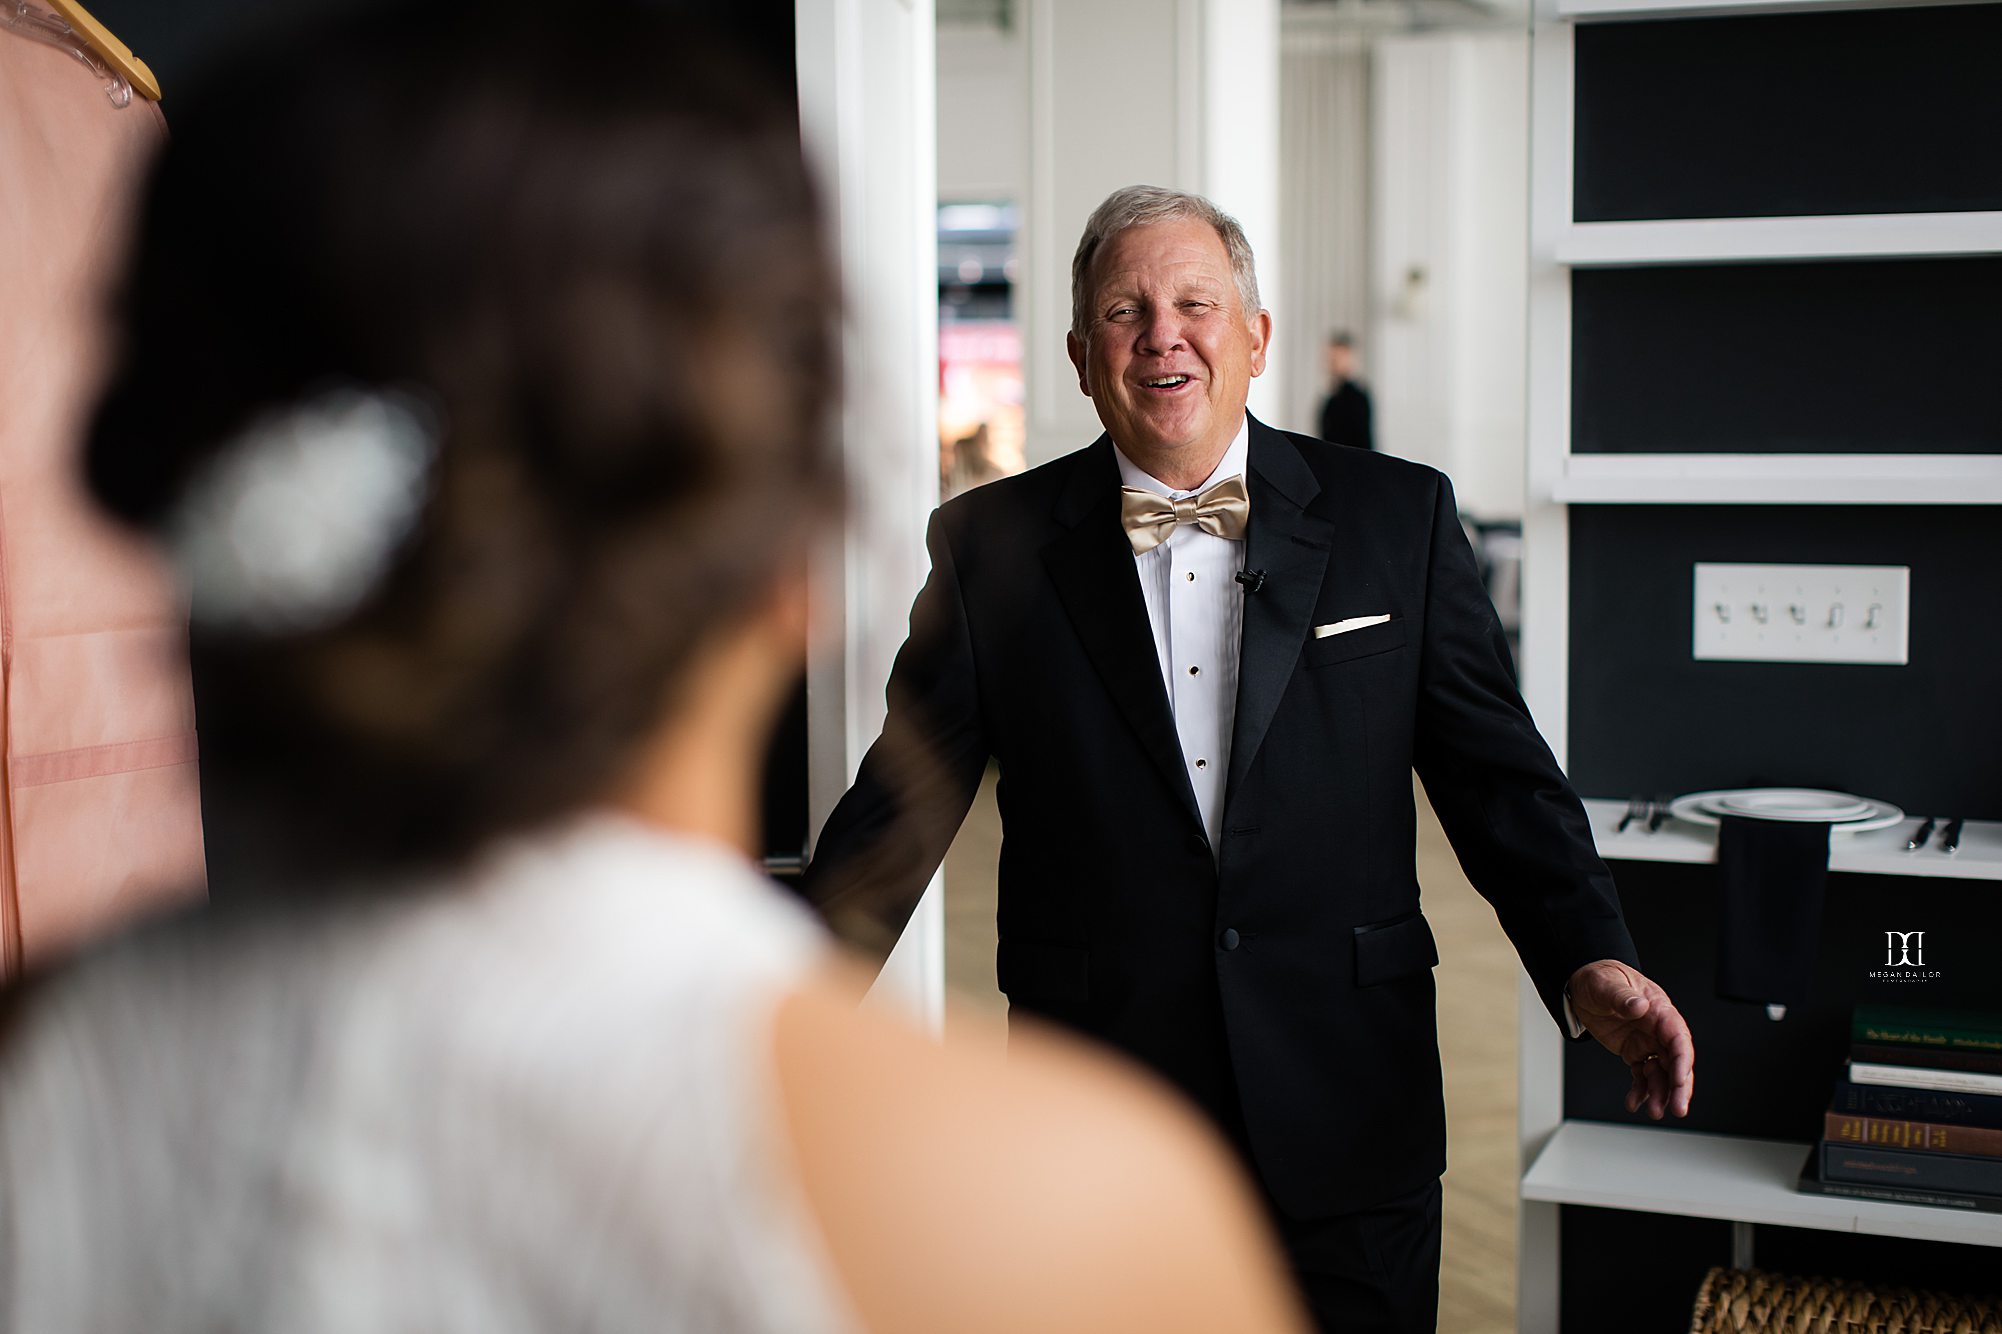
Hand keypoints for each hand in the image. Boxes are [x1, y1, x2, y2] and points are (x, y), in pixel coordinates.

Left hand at [1567, 960, 1693, 1120]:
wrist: (1582, 985)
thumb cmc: (1600, 978)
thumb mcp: (1607, 984)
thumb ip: (1623, 997)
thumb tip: (1639, 1006)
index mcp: (1659, 1010)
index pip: (1678, 1038)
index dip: (1682, 1061)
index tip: (1681, 1081)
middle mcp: (1658, 1030)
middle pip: (1676, 1062)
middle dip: (1679, 1087)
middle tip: (1679, 1109)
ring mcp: (1647, 1043)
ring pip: (1661, 1074)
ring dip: (1660, 1094)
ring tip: (1654, 1112)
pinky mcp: (1634, 1053)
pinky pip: (1641, 1076)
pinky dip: (1640, 1091)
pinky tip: (1634, 1103)